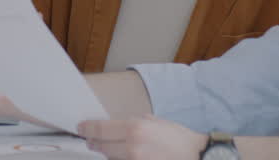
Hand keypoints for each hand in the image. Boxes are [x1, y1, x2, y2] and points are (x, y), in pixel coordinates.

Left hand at [78, 116, 208, 159]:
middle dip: (94, 143)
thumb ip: (135, 123)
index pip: (101, 129)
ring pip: (111, 158)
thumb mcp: (156, 121)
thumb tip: (118, 127)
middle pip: (101, 146)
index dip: (87, 129)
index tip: (81, 128)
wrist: (197, 157)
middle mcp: (132, 146)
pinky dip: (120, 159)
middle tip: (90, 141)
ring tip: (105, 149)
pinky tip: (123, 156)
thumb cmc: (180, 139)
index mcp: (135, 128)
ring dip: (107, 154)